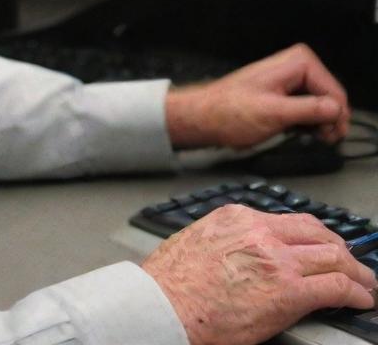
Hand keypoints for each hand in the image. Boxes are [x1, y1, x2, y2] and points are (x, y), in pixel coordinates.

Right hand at [143, 205, 376, 344]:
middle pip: (317, 232)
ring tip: (364, 284)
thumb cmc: (172, 283)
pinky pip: (336, 287)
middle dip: (340, 249)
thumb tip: (243, 252)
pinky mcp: (288, 292)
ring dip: (356, 272)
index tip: (320, 245)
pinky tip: (361, 300)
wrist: (165, 305)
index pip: (289, 220)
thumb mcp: (199, 241)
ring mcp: (276, 260)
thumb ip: (227, 239)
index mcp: (236, 217)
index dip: (313, 235)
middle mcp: (259, 231)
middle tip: (351, 264)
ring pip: (334, 256)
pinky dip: (356, 293)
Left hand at [165, 43, 348, 149]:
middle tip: (320, 138)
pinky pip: (309, 108)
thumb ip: (308, 110)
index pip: (334, 91)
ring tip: (308, 136)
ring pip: (322, 104)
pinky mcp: (284, 94)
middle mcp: (295, 66)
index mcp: (297, 62)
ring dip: (319, 123)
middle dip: (328, 120)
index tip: (328, 135)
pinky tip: (300, 132)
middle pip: (331, 97)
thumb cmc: (230, 112)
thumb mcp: (274, 113)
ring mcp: (290, 80)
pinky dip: (308, 123)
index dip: (335, 116)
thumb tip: (336, 109)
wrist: (205, 116)